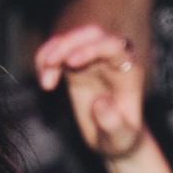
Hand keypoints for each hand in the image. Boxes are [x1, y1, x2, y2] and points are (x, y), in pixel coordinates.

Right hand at [37, 24, 146, 158]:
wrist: (112, 138)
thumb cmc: (120, 138)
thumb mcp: (120, 138)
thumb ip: (113, 123)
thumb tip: (100, 102)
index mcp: (128, 71)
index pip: (114, 46)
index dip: (92, 48)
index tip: (70, 63)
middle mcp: (112, 59)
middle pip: (92, 33)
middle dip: (68, 43)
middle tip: (49, 64)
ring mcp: (93, 59)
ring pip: (72, 38)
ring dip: (52, 51)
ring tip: (45, 83)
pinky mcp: (77, 64)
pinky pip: (59, 50)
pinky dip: (46, 59)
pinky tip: (45, 81)